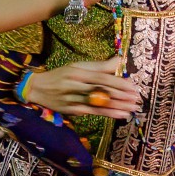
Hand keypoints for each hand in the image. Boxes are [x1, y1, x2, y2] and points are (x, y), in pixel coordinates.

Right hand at [19, 57, 141, 119]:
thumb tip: (119, 60)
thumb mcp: (77, 66)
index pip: (101, 77)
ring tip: (133, 107)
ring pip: (98, 103)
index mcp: (77, 72)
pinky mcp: (72, 110)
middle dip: (121, 95)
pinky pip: (93, 112)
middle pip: (101, 90)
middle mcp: (75, 85)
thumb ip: (98, 66)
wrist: (36, 89)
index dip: (118, 82)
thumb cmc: (60, 76)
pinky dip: (109, 114)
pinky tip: (121, 115)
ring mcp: (73, 99)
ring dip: (118, 106)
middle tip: (137, 98)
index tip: (133, 86)